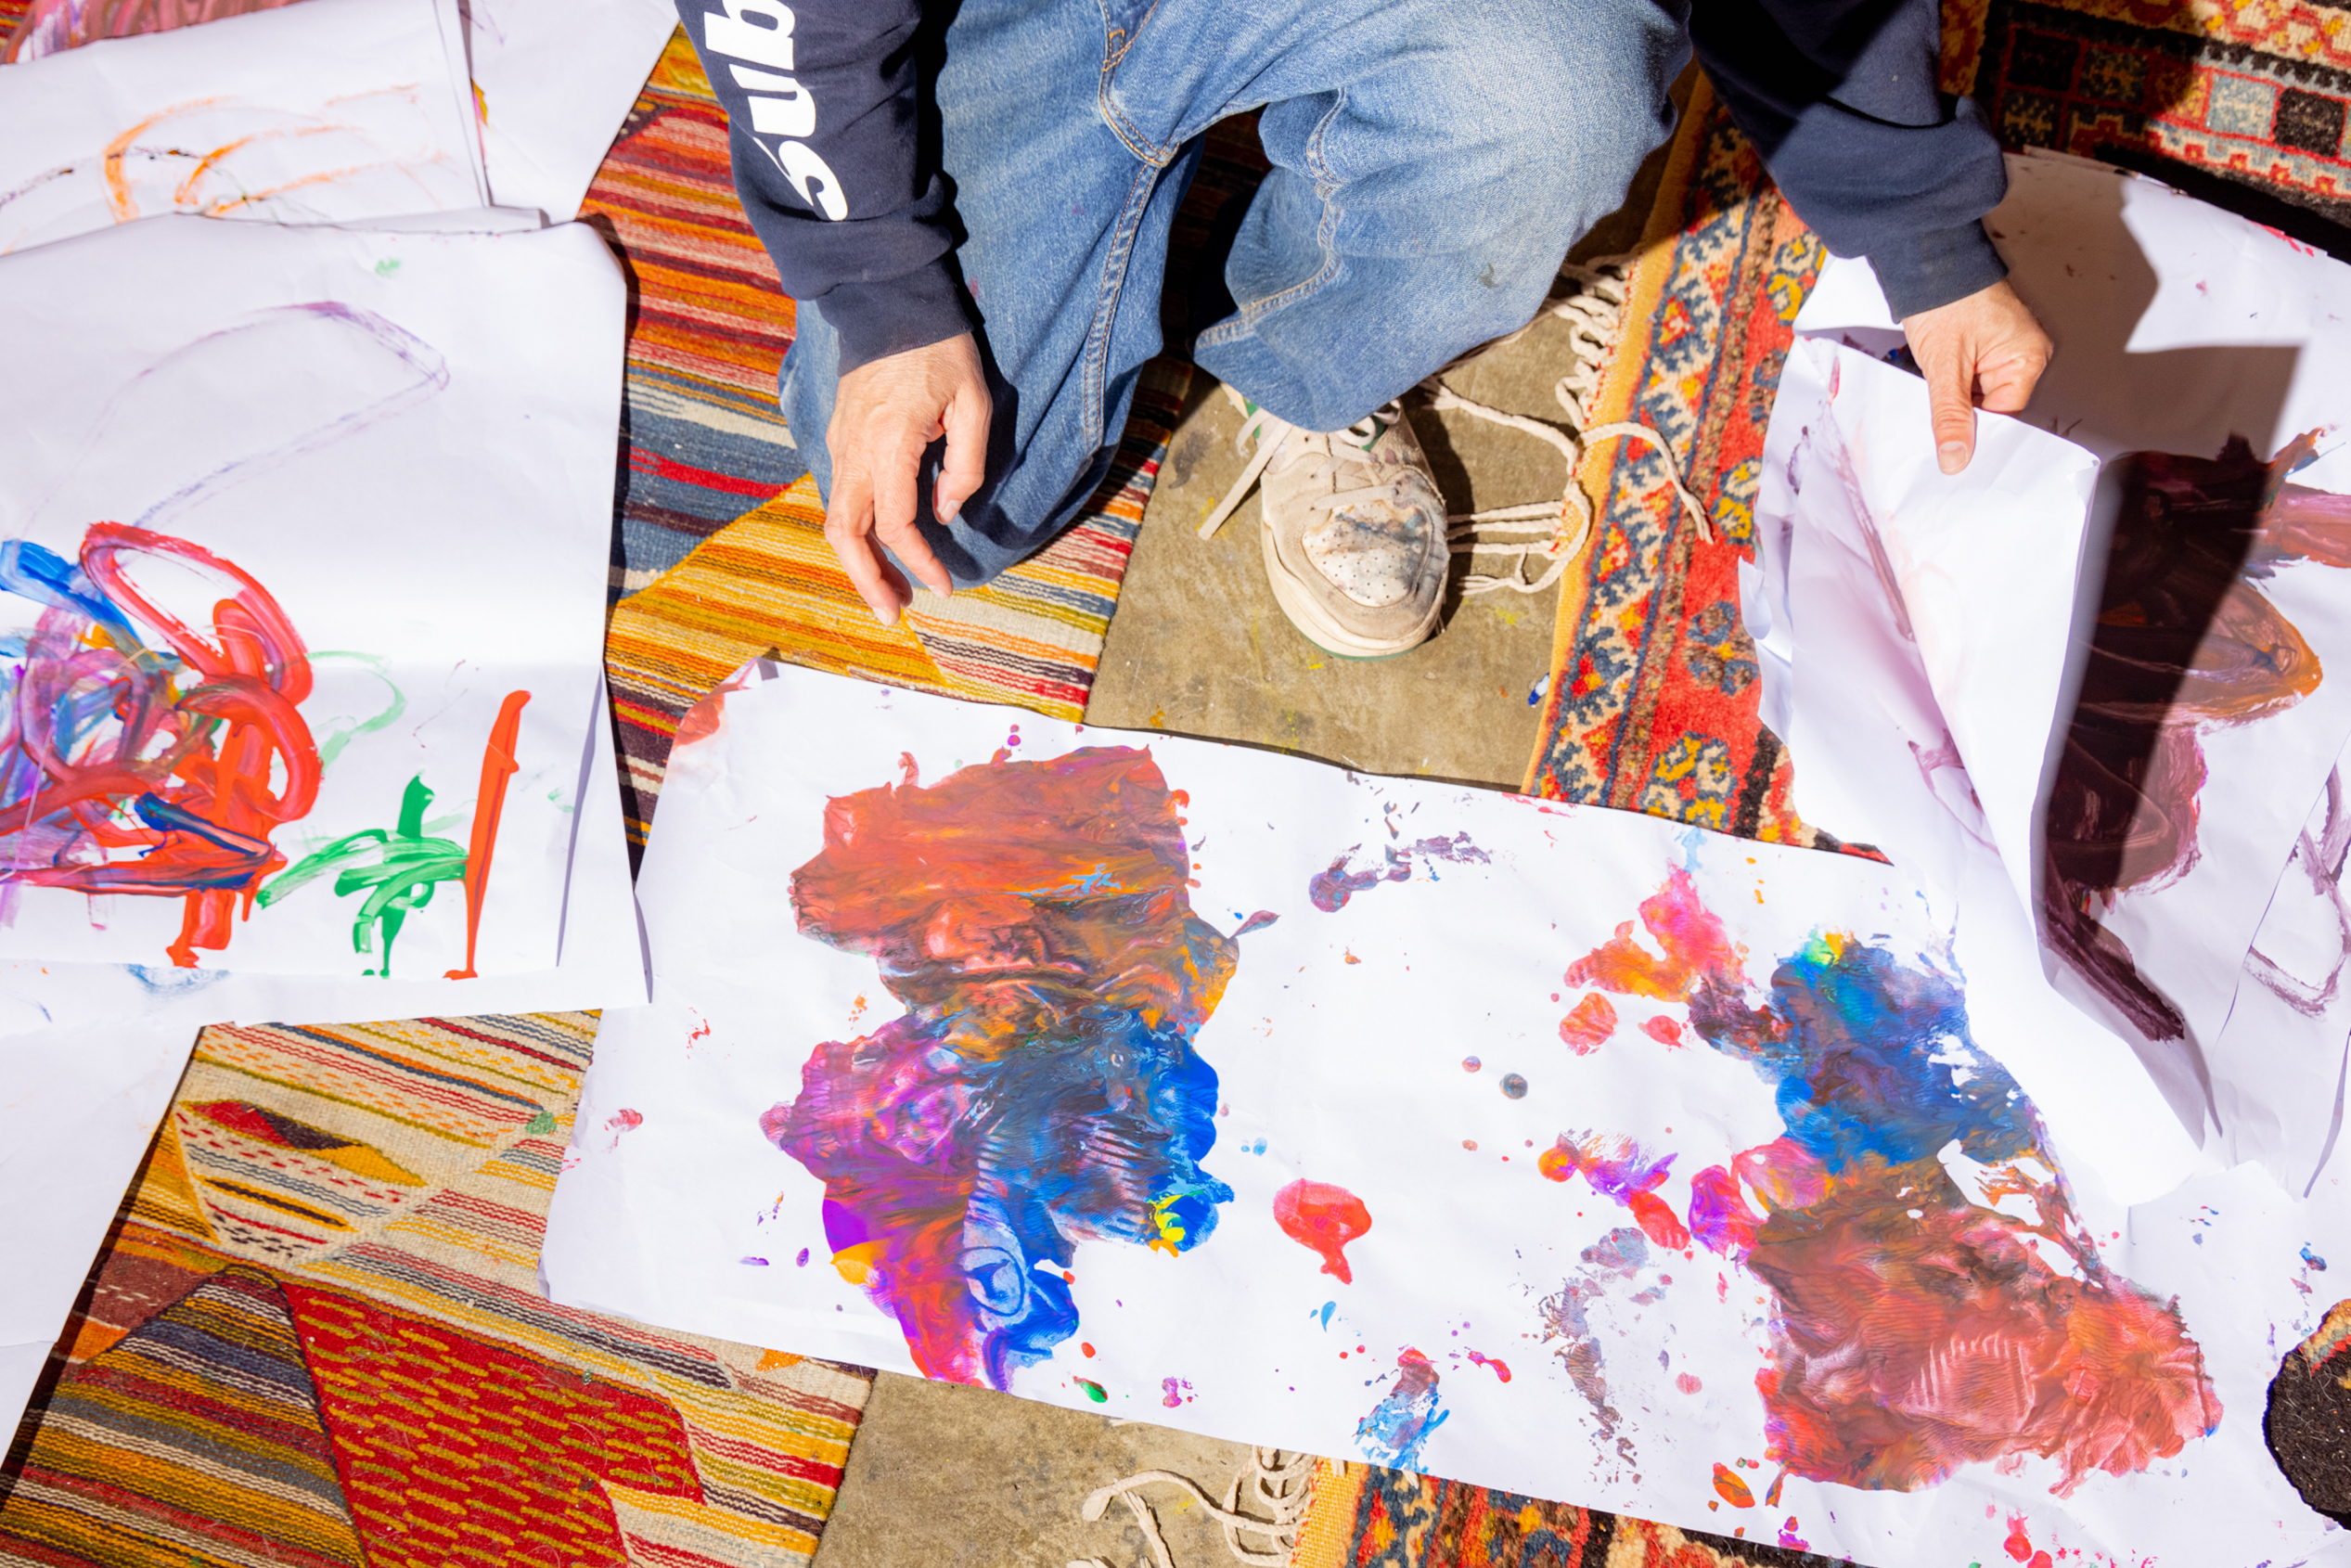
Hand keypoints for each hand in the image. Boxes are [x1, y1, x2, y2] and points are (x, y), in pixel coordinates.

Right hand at [824, 332, 991, 623]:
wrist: (890, 302)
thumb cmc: (940, 350)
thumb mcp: (974, 404)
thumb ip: (966, 467)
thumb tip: (944, 513)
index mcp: (888, 444)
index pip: (896, 526)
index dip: (918, 563)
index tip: (943, 587)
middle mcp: (853, 450)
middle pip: (845, 535)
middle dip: (867, 581)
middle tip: (893, 616)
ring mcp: (839, 443)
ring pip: (836, 520)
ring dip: (859, 562)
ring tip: (887, 592)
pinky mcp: (838, 437)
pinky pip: (840, 497)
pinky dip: (855, 533)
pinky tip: (878, 549)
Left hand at [1901, 279, 2053, 474]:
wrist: (1927, 260)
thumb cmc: (1945, 296)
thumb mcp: (1944, 365)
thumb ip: (1950, 414)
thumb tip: (1956, 457)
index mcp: (2029, 357)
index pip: (2007, 416)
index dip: (1979, 434)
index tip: (1954, 454)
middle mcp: (2024, 353)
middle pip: (1995, 407)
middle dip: (1966, 418)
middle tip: (1939, 433)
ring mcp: (2005, 348)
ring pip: (1980, 395)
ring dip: (1956, 401)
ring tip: (1936, 398)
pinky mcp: (1986, 344)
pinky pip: (1972, 378)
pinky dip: (1954, 386)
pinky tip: (1937, 387)